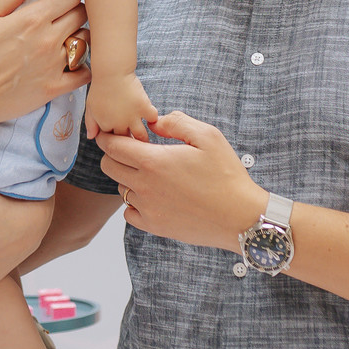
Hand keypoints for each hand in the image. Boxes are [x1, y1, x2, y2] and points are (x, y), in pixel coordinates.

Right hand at [0, 0, 88, 129]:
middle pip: (81, 14)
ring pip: (86, 41)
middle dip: (74, 11)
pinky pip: (85, 74)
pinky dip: (83, 67)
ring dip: (79, 37)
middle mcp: (49, 40)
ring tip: (65, 40)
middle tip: (62, 18)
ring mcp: (54, 65)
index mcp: (32, 19)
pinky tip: (71, 65)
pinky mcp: (55, 88)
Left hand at [85, 72, 158, 141]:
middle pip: (127, 141)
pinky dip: (153, 119)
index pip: (111, 140)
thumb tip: (92, 137)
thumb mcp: (90, 106)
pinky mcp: (144, 107)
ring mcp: (133, 117)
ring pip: (141, 136)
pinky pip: (152, 119)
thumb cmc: (100, 87)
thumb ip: (90, 124)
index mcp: (105, 125)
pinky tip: (150, 118)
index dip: (115, 138)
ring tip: (144, 139)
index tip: (118, 136)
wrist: (112, 72)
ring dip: (143, 139)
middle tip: (133, 140)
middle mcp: (119, 124)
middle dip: (129, 142)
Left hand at [95, 111, 264, 247]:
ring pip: (120, 189)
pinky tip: (153, 196)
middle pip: (109, 166)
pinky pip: (129, 213)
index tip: (114, 134)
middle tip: (132, 151)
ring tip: (151, 174)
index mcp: (153, 161)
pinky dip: (135, 204)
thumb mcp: (207, 137)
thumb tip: (155, 122)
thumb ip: (177, 122)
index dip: (109, 137)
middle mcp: (144, 185)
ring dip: (128, 178)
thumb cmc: (226, 175)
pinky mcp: (154, 226)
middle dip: (114, 154)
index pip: (112, 146)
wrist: (239, 217)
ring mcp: (148, 208)